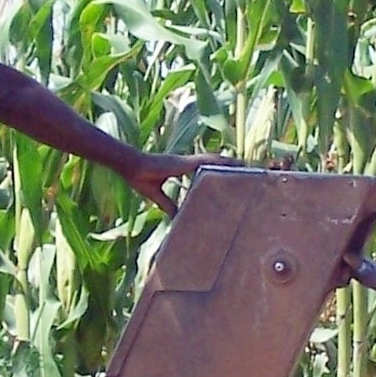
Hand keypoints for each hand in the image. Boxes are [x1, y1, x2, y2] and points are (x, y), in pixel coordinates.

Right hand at [119, 152, 235, 215]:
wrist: (130, 166)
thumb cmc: (139, 176)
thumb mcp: (155, 195)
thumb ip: (166, 205)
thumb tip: (175, 217)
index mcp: (181, 168)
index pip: (204, 169)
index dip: (217, 169)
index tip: (231, 174)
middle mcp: (186, 163)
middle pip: (212, 162)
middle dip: (228, 164)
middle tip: (245, 168)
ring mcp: (185, 161)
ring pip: (212, 159)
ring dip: (227, 161)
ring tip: (244, 164)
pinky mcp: (182, 163)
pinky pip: (204, 160)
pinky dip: (217, 160)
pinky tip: (229, 161)